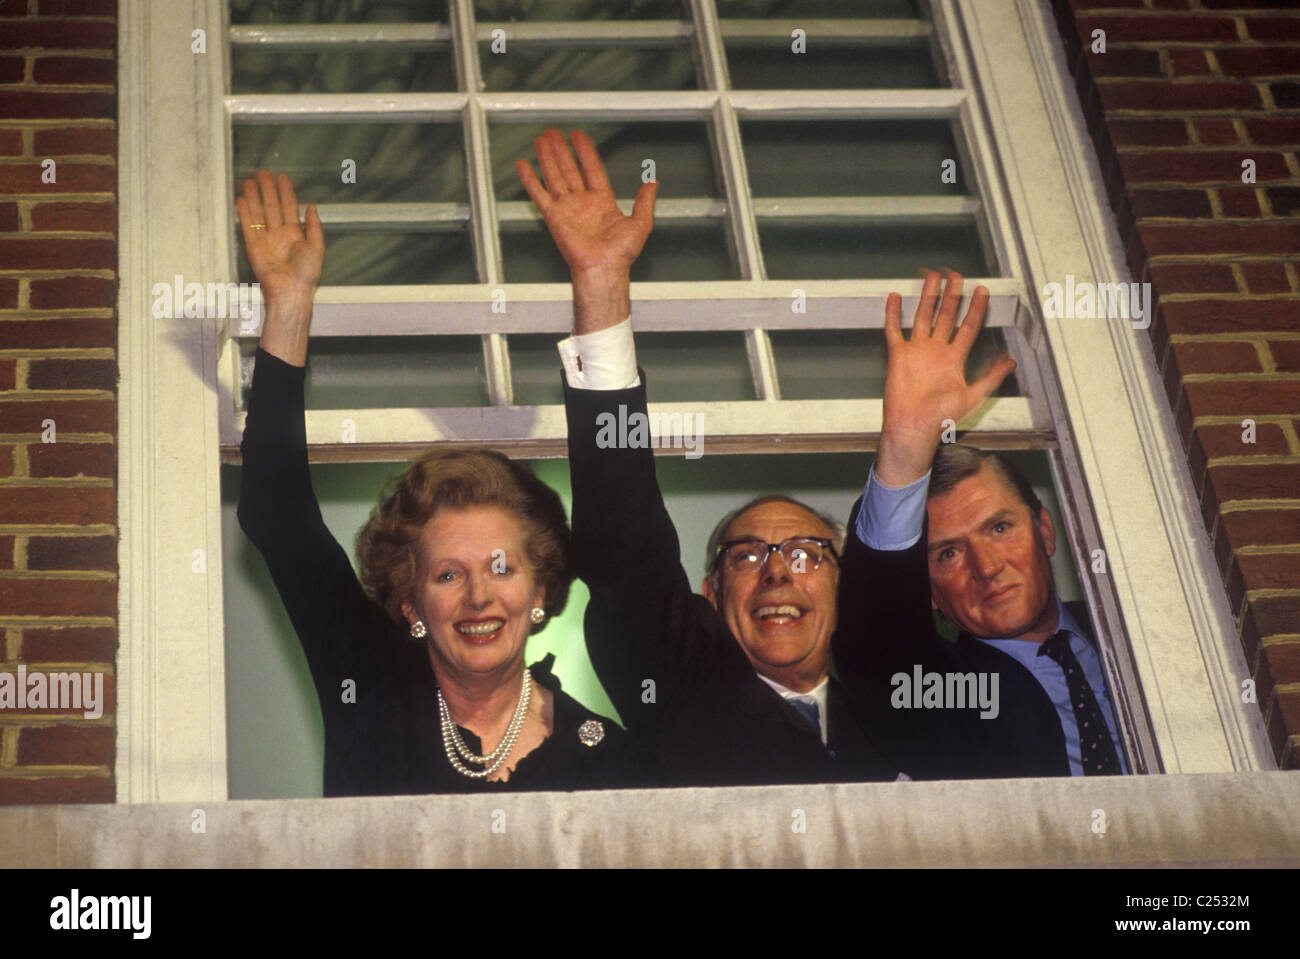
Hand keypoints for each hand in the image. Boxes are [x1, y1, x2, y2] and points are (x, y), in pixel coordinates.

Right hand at [236, 170, 323, 307]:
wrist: (291, 291)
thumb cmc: (306, 274)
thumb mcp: (317, 247)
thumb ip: (314, 226)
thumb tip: (312, 207)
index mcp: (296, 234)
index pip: (289, 207)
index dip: (286, 192)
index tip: (282, 177)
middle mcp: (280, 234)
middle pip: (272, 206)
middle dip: (267, 189)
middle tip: (262, 173)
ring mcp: (266, 240)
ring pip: (259, 213)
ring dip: (254, 197)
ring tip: (249, 181)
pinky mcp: (254, 247)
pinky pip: (248, 226)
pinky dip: (244, 213)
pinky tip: (241, 200)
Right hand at [516, 129, 656, 333]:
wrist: (604, 268)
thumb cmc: (621, 254)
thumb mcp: (642, 223)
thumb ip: (645, 201)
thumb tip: (653, 182)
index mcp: (602, 202)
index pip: (592, 169)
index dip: (585, 151)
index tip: (578, 136)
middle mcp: (582, 203)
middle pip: (569, 169)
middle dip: (561, 150)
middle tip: (553, 133)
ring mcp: (567, 209)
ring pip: (554, 176)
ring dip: (547, 158)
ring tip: (541, 140)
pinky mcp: (554, 217)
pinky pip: (539, 194)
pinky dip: (530, 180)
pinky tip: (523, 166)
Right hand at [875, 271, 1016, 486]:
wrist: (913, 427)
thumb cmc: (941, 418)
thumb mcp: (972, 396)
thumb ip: (991, 377)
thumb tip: (1011, 362)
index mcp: (954, 359)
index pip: (968, 327)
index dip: (976, 309)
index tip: (982, 291)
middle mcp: (936, 351)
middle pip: (946, 316)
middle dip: (952, 295)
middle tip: (956, 275)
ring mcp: (917, 351)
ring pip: (923, 316)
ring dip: (928, 296)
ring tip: (932, 277)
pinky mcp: (898, 355)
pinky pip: (894, 330)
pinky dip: (893, 314)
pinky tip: (896, 297)